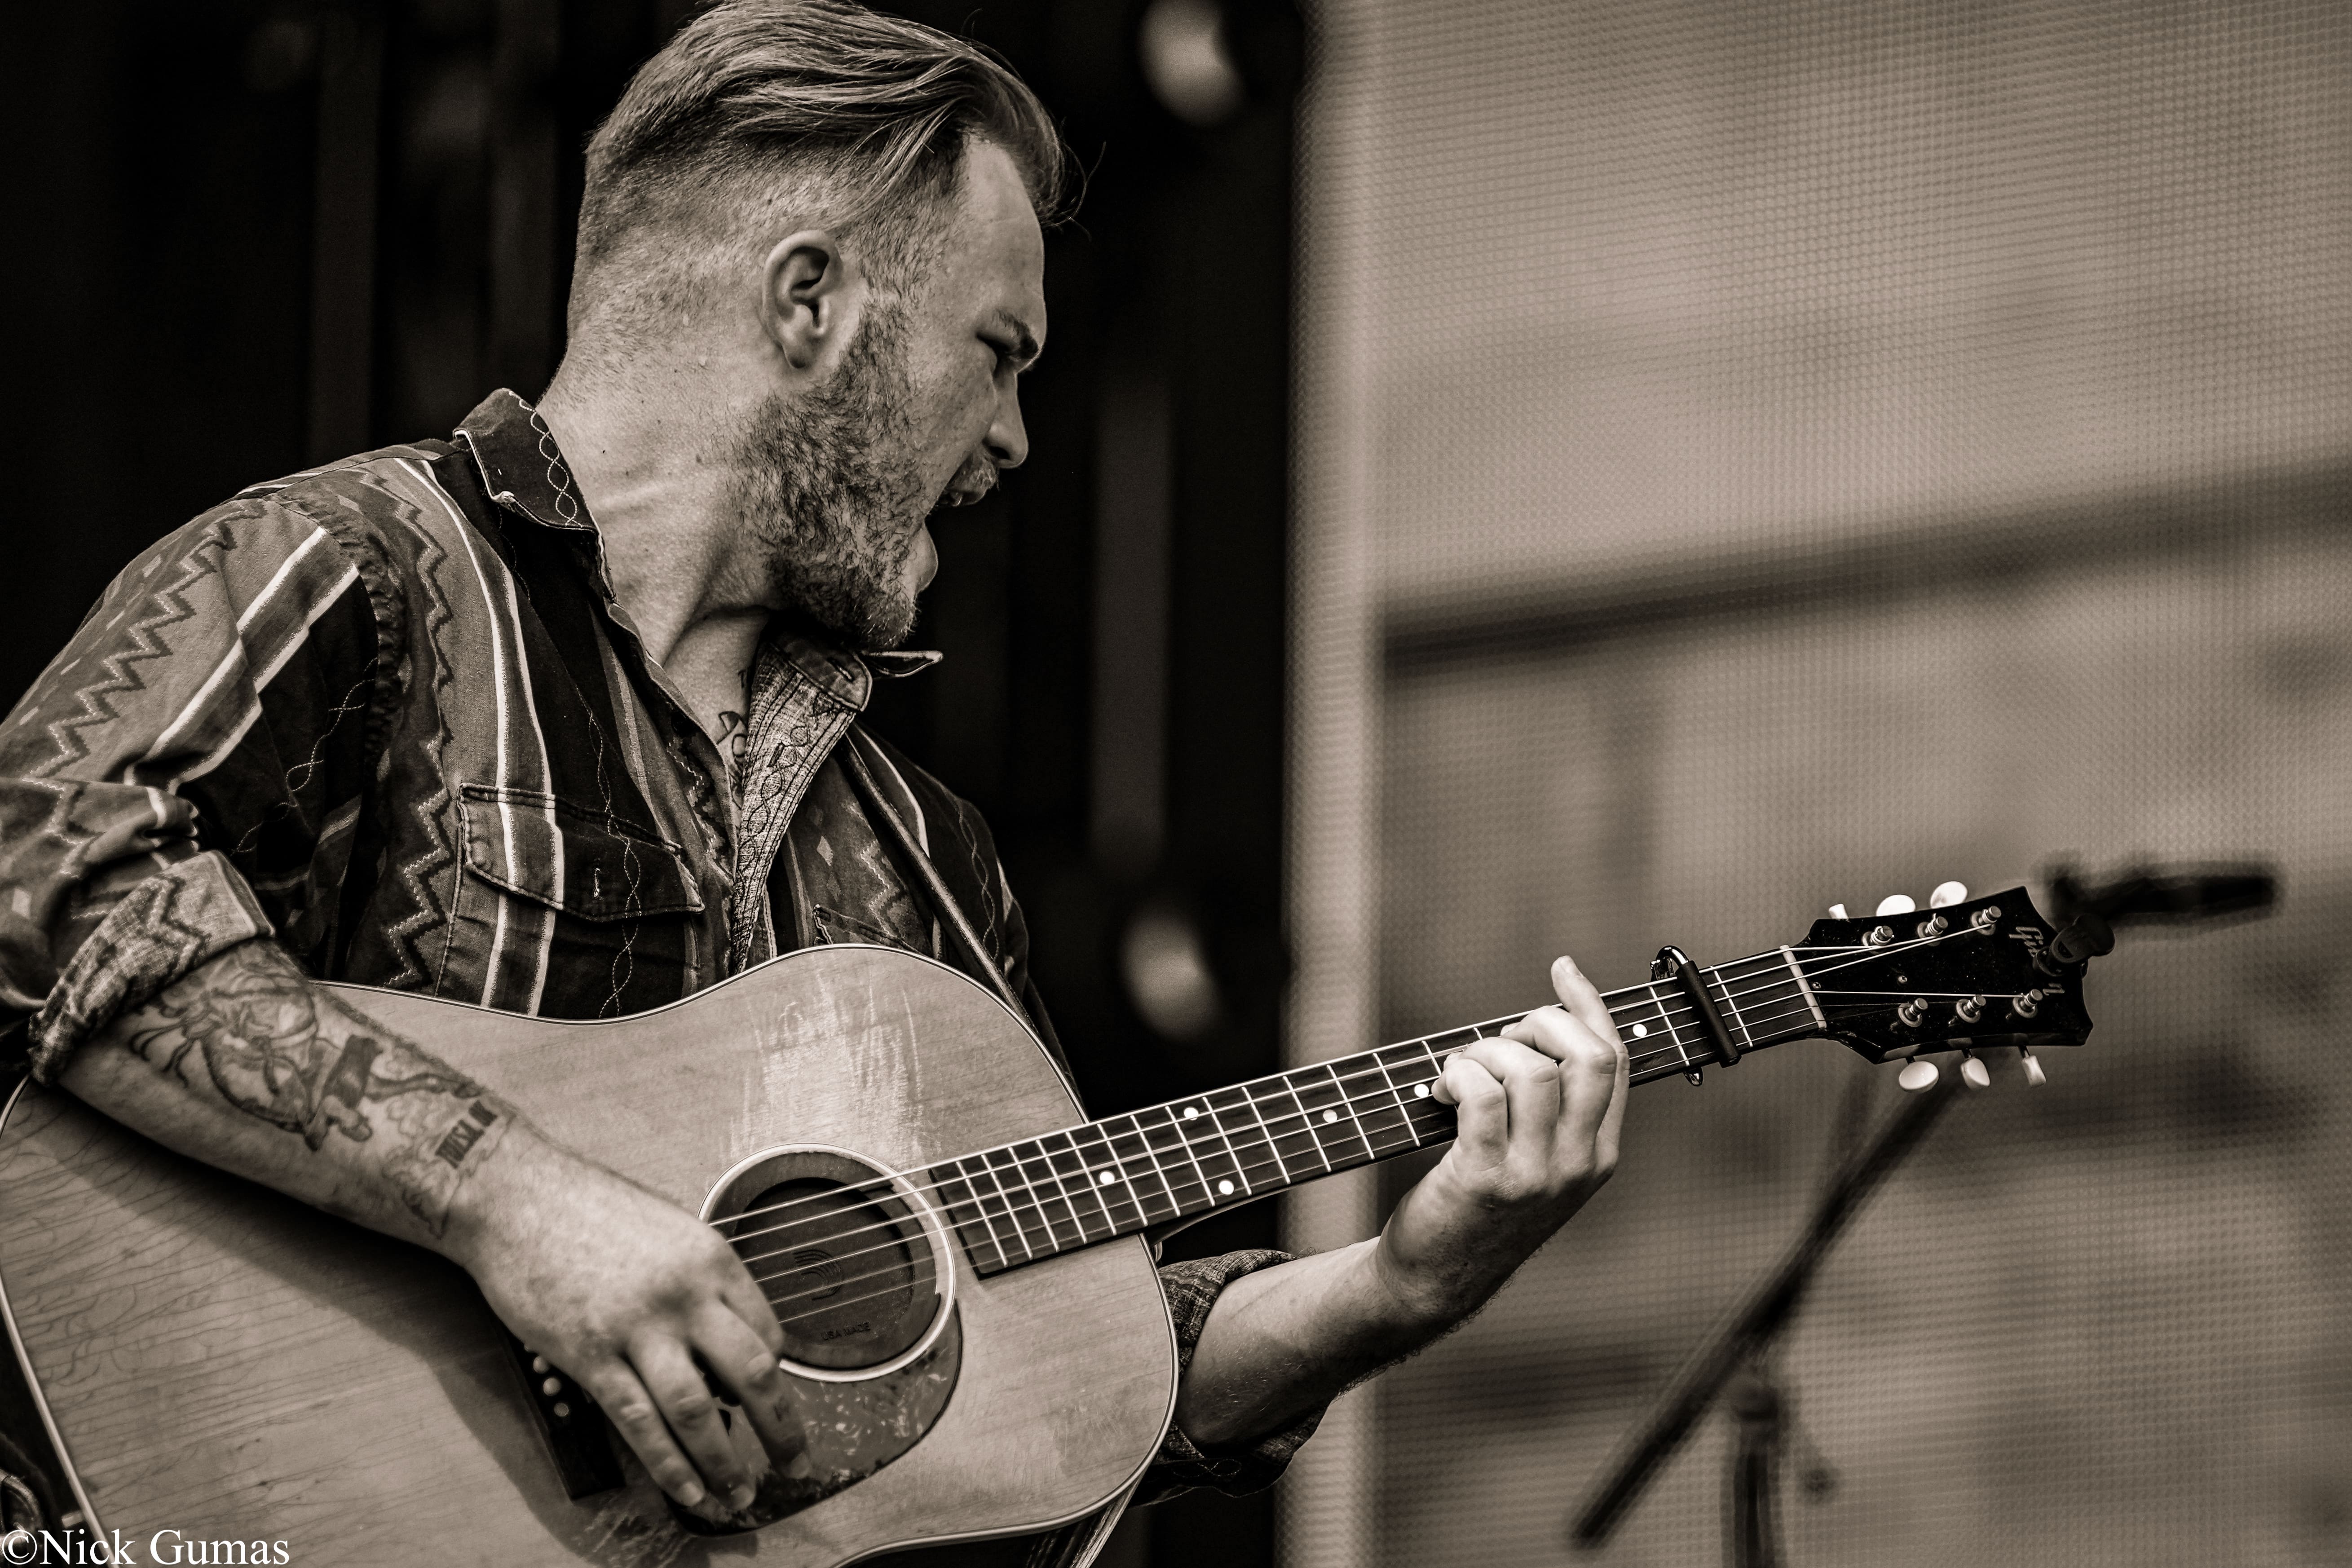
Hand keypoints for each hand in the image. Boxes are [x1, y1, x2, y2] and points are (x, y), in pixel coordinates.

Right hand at [447, 1132, 804, 1512]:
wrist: (514, 1195)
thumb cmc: (589, 1208)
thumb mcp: (668, 1230)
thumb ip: (699, 1284)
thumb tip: (718, 1344)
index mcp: (712, 1259)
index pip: (768, 1334)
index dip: (774, 1379)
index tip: (768, 1404)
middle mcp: (685, 1294)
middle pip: (753, 1374)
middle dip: (782, 1430)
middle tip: (797, 1467)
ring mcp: (637, 1327)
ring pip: (698, 1412)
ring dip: (725, 1464)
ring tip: (740, 1499)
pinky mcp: (589, 1355)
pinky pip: (639, 1422)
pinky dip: (669, 1465)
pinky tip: (688, 1490)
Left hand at [1373, 955, 1628, 1324]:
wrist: (1436, 1279)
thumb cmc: (1477, 1207)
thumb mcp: (1535, 1162)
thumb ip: (1550, 1110)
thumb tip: (1534, 1026)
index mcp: (1599, 1154)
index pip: (1614, 1061)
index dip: (1590, 1005)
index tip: (1563, 969)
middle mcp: (1578, 1165)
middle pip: (1587, 1057)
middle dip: (1540, 1021)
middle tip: (1500, 1037)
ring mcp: (1536, 1175)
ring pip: (1531, 1070)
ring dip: (1485, 1051)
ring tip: (1460, 1071)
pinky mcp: (1486, 1180)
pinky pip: (1483, 1097)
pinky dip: (1458, 1075)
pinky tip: (1440, 1090)